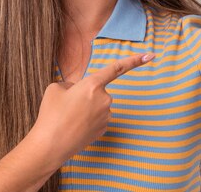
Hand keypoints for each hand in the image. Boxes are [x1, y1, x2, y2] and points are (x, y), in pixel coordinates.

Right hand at [31, 53, 154, 163]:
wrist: (50, 146)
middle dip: (85, 95)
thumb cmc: (51, 114)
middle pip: (98, 90)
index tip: (150, 55)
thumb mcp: (56, 88)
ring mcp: (106, 116)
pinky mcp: (104, 129)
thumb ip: (71, 84)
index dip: (135, 60)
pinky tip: (75, 127)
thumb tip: (78, 90)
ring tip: (68, 118)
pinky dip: (86, 120)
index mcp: (93, 85)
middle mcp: (105, 99)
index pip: (117, 68)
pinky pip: (97, 118)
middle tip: (67, 106)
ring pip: (96, 105)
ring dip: (85, 108)